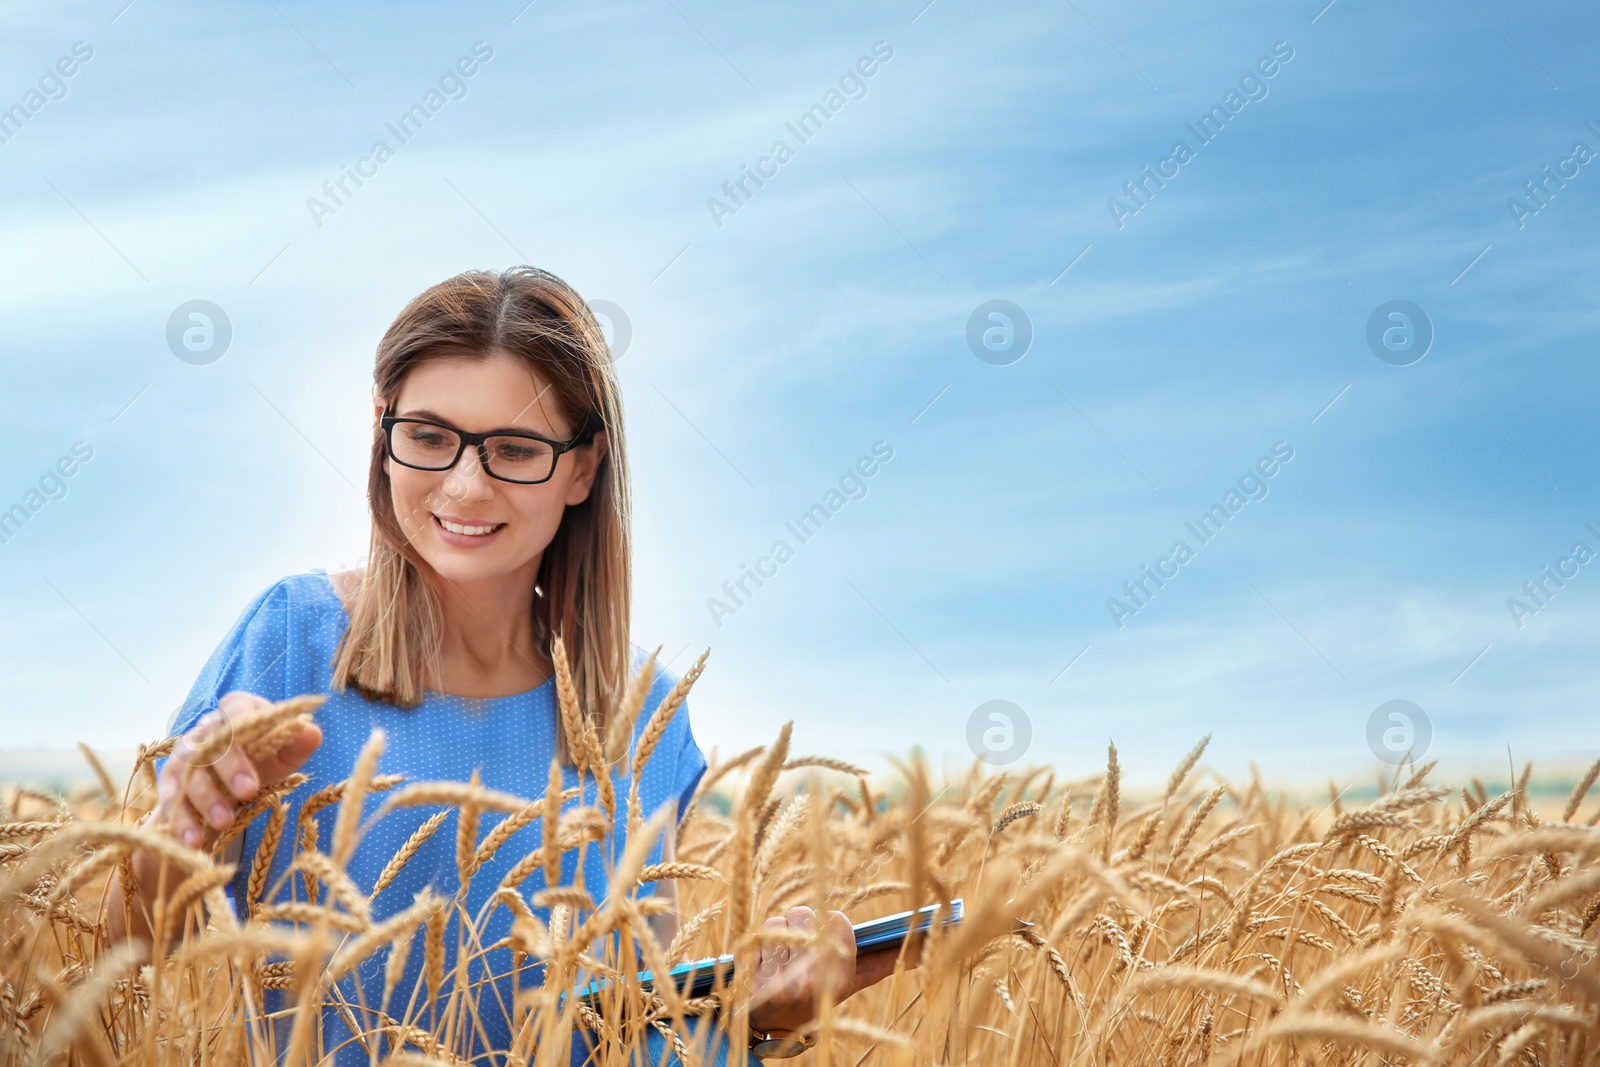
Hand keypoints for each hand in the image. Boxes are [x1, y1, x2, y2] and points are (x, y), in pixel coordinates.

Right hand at [151, 691, 321, 850]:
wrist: (229, 788)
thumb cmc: (263, 763)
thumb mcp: (285, 755)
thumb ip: (299, 744)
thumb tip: (312, 732)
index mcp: (237, 711)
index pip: (237, 711)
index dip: (246, 731)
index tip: (264, 750)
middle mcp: (205, 729)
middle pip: (212, 743)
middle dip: (230, 768)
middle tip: (249, 792)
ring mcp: (183, 755)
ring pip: (188, 773)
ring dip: (206, 799)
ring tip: (225, 822)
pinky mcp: (169, 782)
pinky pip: (170, 800)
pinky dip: (181, 821)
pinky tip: (193, 841)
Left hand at [746, 906, 921, 1032]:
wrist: (775, 1027)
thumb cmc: (819, 996)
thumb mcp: (852, 983)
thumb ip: (883, 961)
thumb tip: (923, 947)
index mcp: (840, 980)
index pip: (836, 921)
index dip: (830, 922)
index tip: (828, 929)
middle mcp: (812, 982)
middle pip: (804, 914)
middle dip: (801, 922)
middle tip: (802, 944)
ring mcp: (782, 982)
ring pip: (779, 921)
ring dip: (780, 932)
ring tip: (784, 956)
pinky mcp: (755, 978)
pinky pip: (758, 934)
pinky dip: (761, 943)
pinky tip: (766, 963)